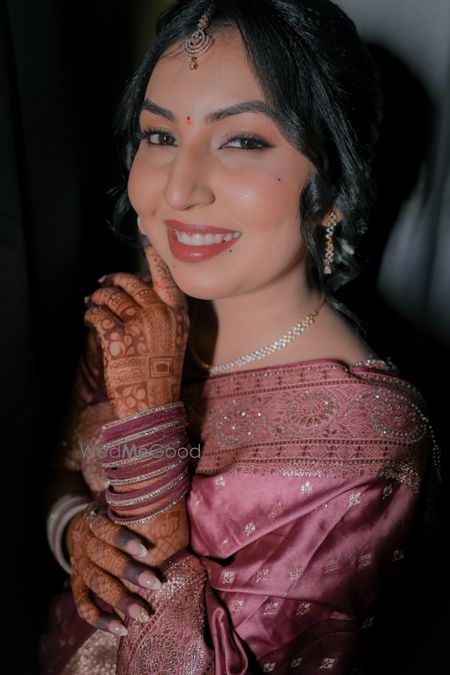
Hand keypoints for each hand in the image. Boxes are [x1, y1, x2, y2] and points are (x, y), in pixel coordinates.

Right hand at [67, 504, 161, 635]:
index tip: (145, 550)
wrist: (81, 528)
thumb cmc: (114, 518)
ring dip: (119, 600)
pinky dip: (99, 619)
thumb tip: (169, 508)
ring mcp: (78, 566)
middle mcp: (83, 544)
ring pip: (96, 583)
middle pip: (102, 558)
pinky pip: (82, 605)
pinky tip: (121, 629)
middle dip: (129, 572)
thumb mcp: (119, 508)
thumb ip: (136, 511)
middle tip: (156, 584)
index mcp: (93, 521)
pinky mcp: (76, 585)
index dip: (122, 539)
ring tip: (143, 614)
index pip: (104, 528)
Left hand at [84, 246, 189, 417]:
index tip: (144, 233)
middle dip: (114, 281)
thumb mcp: (175, 338)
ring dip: (98, 297)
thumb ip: (163, 311)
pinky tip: (89, 318)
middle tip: (104, 284)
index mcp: (177, 314)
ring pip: (112, 296)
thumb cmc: (163, 372)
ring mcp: (139, 326)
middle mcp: (160, 314)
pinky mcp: (118, 339)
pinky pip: (97, 315)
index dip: (153, 255)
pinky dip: (90, 314)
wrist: (155, 404)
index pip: (165, 276)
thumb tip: (137, 285)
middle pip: (131, 283)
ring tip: (93, 302)